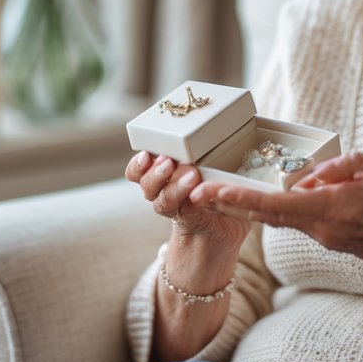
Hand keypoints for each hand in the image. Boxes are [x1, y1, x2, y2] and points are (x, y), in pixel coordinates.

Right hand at [125, 151, 250, 247]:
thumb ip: (205, 154)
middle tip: (168, 162)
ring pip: (163, 201)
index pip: (138, 171)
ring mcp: (178, 211)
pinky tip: (200, 196)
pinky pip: (187, 213)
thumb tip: (219, 129)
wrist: (225, 232)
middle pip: (146, 186)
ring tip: (191, 176)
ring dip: (174, 188)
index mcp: (163, 177)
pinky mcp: (193, 223)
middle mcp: (165, 195)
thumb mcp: (209, 168)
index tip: (146, 154)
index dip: (138, 165)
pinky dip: (193, 203)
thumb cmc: (216, 193)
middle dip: (154, 173)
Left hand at [188, 151, 362, 273]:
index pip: (277, 204)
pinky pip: (293, 219)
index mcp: (333, 209)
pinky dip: (270, 209)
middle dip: (229, 204)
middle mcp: (321, 228)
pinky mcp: (327, 237)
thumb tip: (314, 173)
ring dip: (246, 206)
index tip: (212, 192)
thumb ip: (349, 164)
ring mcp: (323, 237)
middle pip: (266, 215)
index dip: (242, 198)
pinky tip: (253, 198)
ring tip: (212, 191)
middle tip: (193, 192)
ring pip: (278, 217)